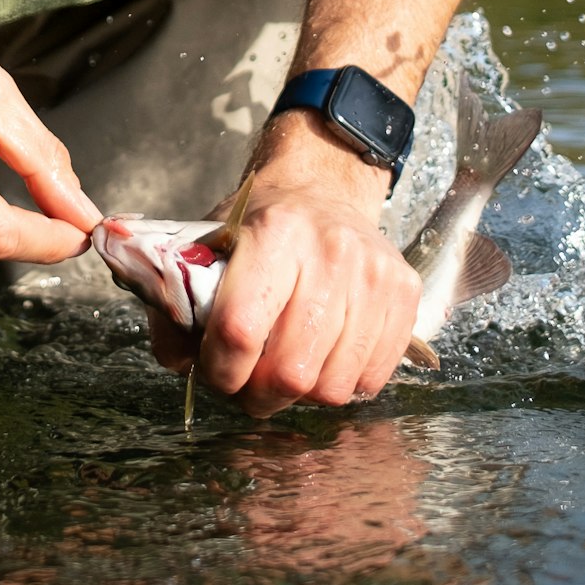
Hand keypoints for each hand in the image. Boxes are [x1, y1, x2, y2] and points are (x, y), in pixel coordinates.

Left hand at [146, 112, 419, 413]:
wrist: (323, 189)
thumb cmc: (261, 225)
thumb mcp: (210, 245)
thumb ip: (182, 303)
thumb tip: (179, 363)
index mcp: (274, 232)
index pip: (240, 330)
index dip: (221, 369)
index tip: (216, 372)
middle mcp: (331, 251)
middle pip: (290, 371)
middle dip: (259, 395)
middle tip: (249, 384)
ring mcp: (374, 274)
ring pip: (333, 387)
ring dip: (301, 395)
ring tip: (287, 368)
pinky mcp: (405, 294)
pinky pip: (371, 379)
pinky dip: (342, 383)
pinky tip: (324, 356)